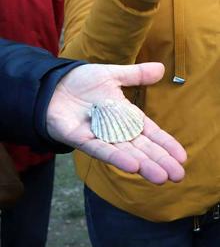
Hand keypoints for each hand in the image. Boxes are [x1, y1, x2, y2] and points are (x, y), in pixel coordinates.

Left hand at [47, 63, 186, 183]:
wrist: (54, 84)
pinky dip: (116, 157)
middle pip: (142, 148)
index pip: (150, 133)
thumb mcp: (112, 75)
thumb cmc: (82, 81)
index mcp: (125, 117)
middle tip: (178, 176)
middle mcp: (116, 130)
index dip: (166, 144)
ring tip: (161, 177)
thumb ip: (136, 75)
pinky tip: (132, 166)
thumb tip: (162, 69)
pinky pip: (101, 150)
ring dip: (143, 165)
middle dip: (160, 161)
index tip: (182, 157)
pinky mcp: (82, 139)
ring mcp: (100, 137)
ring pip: (125, 153)